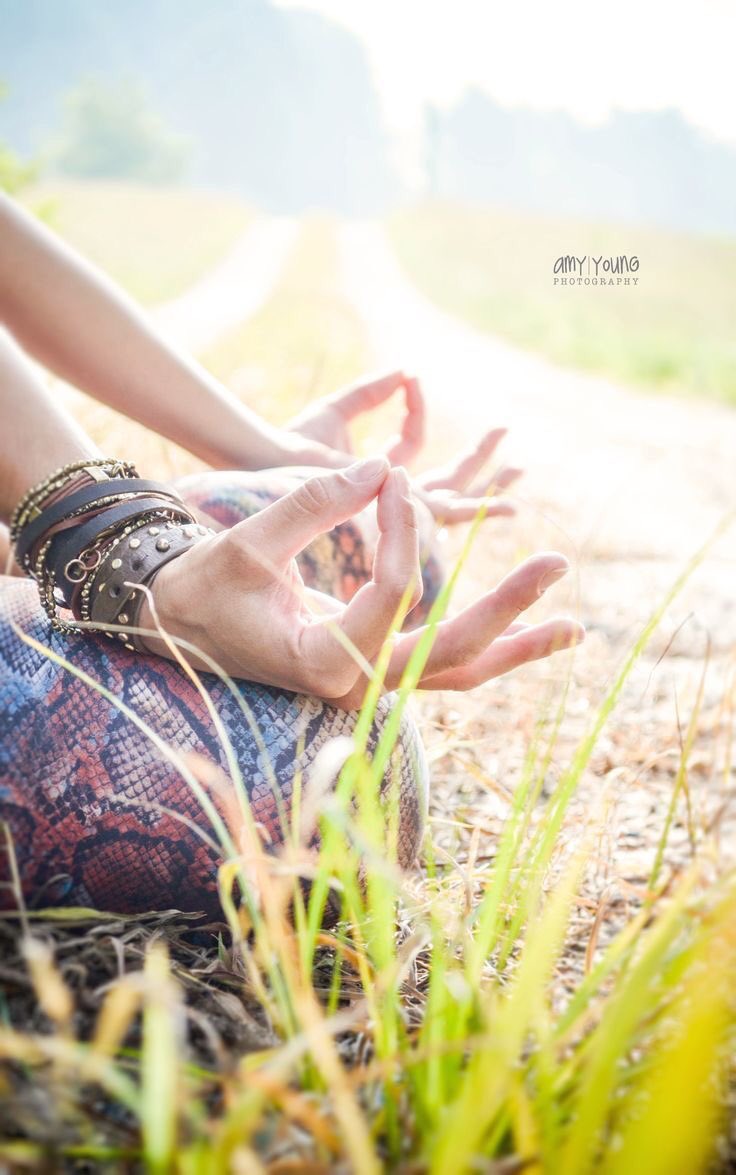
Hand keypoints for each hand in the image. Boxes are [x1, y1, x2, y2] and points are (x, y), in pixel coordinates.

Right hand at [142, 460, 582, 707]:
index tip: (392, 474)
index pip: (391, 593)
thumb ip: (314, 503)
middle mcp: (352, 685)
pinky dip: (485, 647)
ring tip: (573, 627)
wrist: (176, 627)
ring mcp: (366, 685)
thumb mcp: (248, 543)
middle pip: (449, 653)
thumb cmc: (202, 588)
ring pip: (454, 673)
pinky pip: (439, 665)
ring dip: (513, 647)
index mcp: (320, 661)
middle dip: (506, 608)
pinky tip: (530, 631)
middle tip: (557, 563)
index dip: (400, 528)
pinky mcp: (371, 670)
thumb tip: (385, 471)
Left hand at [285, 371, 521, 526]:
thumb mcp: (337, 410)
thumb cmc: (291, 444)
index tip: (413, 380)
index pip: (410, 445)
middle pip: (446, 482)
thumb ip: (372, 393)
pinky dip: (482, 506)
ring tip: (522, 470)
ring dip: (491, 484)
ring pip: (457, 500)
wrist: (275, 466)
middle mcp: (388, 497)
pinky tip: (509, 504)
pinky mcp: (401, 516)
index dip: (416, 411)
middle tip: (513, 451)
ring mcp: (397, 510)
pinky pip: (449, 511)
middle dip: (480, 466)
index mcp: (372, 474)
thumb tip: (406, 372)